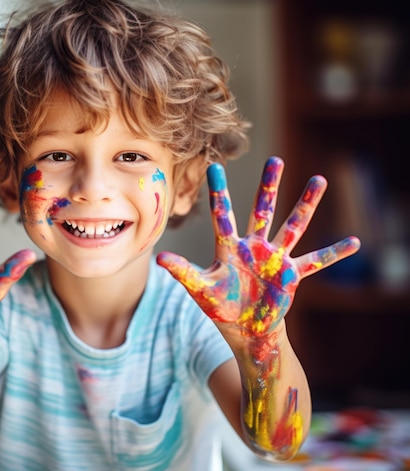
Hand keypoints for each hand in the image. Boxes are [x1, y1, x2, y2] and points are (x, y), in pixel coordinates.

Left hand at [157, 157, 359, 335]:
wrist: (245, 329)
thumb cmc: (221, 307)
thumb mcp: (200, 289)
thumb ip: (183, 272)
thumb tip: (160, 258)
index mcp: (229, 248)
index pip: (222, 214)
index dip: (219, 192)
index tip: (215, 166)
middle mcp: (253, 247)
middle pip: (262, 210)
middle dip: (268, 186)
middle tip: (276, 160)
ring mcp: (274, 259)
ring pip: (292, 225)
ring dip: (305, 205)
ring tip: (319, 180)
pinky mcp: (291, 274)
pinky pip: (316, 261)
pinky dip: (334, 253)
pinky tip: (355, 242)